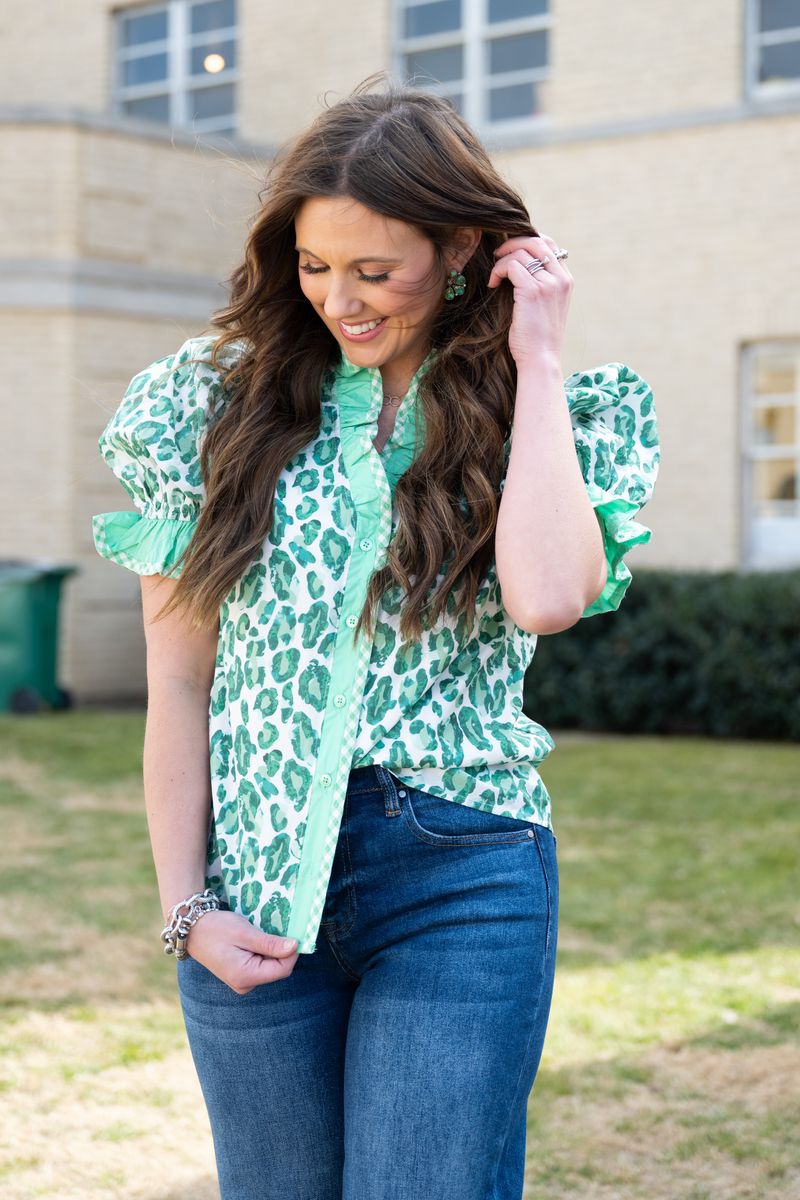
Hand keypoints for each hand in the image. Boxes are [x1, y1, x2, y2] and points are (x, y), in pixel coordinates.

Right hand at [183, 907, 299, 993]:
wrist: (192, 929)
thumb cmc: (216, 928)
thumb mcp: (245, 933)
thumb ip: (270, 943)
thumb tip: (295, 947)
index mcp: (245, 977)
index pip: (282, 969)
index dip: (292, 952)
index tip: (295, 932)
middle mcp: (245, 985)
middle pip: (277, 970)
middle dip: (282, 950)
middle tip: (278, 928)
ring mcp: (242, 981)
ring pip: (270, 967)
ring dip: (273, 950)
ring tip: (263, 932)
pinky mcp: (240, 974)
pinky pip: (261, 965)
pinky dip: (264, 952)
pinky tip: (257, 939)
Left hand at [487, 233, 573, 369]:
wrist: (540, 360)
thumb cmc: (538, 338)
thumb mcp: (545, 307)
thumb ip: (541, 285)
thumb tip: (518, 267)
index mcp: (566, 280)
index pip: (550, 245)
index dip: (527, 241)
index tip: (511, 252)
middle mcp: (560, 278)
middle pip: (536, 241)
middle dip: (513, 243)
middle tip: (497, 256)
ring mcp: (548, 283)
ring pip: (521, 252)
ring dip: (502, 259)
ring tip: (494, 276)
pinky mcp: (532, 291)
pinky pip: (511, 265)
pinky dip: (497, 270)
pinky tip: (492, 284)